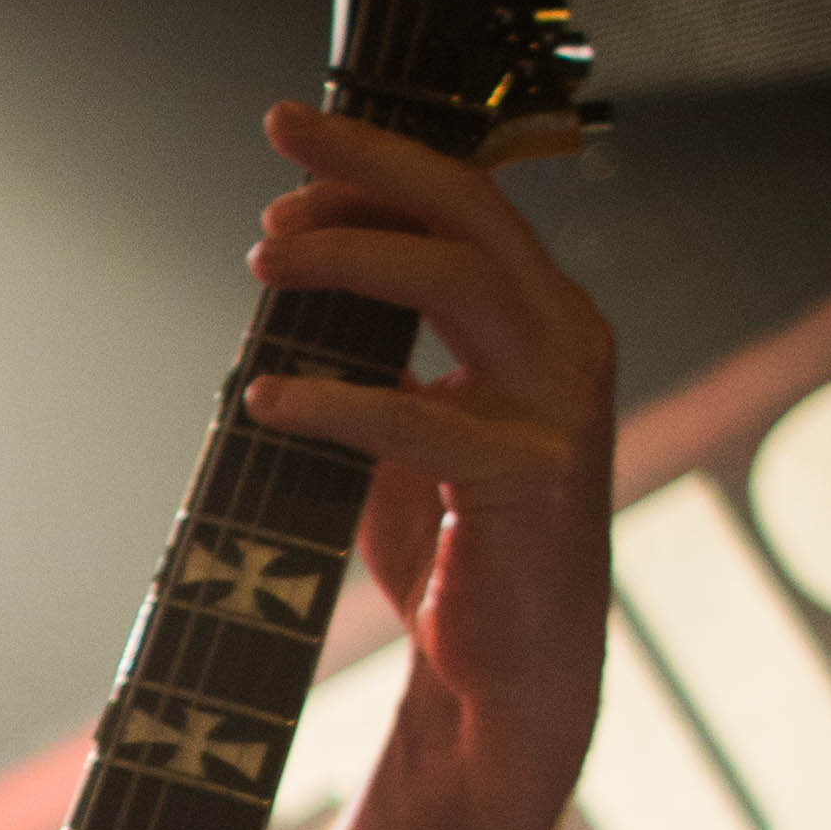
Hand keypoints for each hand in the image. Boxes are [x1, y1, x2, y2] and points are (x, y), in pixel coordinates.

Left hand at [241, 100, 615, 784]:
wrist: (507, 676)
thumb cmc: (453, 553)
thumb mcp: (411, 431)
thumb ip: (379, 353)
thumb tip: (291, 276)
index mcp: (544, 318)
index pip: (468, 204)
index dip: (379, 166)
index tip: (288, 152)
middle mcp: (568, 342)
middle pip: (471, 212)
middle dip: (370, 169)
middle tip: (275, 160)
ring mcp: (558, 407)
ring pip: (457, 284)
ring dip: (350, 258)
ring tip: (262, 263)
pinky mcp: (529, 479)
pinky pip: (416, 419)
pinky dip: (332, 400)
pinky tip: (263, 397)